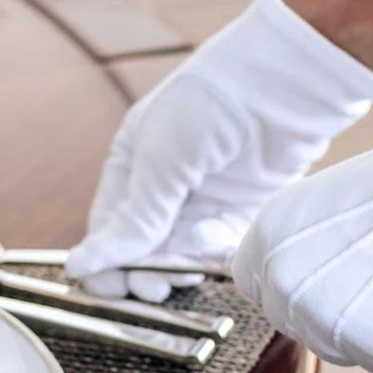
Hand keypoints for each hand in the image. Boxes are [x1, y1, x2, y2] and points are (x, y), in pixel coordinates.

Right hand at [66, 0, 372, 300]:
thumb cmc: (214, 101)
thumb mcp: (161, 162)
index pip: (108, 225)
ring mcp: (204, 195)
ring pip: (180, 251)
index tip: (110, 291)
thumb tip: (82, 265)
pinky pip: (219, 246)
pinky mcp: (242, 207)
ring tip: (184, 270)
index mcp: (133, 161)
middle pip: (143, 245)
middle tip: (153, 287)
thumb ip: (131, 221)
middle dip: (144, 270)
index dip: (105, 261)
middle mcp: (165, 181)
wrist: (290, 81)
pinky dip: (214, 257)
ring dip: (179, 267)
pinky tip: (214, 256)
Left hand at [232, 56, 372, 372]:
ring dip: (368, 326)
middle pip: (294, 320)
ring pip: (336, 345)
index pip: (254, 282)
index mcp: (267, 236)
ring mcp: (323, 322)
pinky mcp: (370, 351)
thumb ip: (308, 243)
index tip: (322, 278)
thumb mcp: (336, 201)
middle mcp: (283, 283)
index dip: (290, 282)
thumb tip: (311, 271)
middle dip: (330, 307)